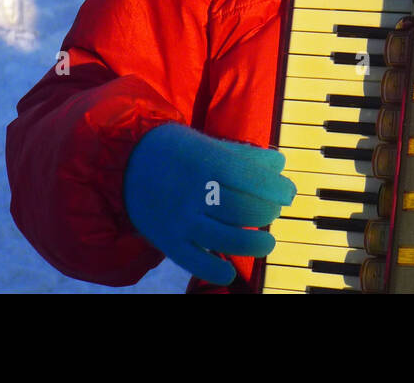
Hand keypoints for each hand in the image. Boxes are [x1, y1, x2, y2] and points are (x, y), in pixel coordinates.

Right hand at [123, 123, 296, 285]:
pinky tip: (230, 269)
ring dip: (255, 244)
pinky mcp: (168, 241)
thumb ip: (245, 155)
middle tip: (271, 212)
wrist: (125, 163)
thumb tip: (281, 163)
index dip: (278, 189)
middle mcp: (194, 191)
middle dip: (268, 213)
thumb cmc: (177, 151)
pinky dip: (217, 270)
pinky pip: (196, 263)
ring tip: (266, 241)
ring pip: (227, 238)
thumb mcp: (209, 143)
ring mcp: (180, 219)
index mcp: (207, 161)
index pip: (253, 179)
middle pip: (244, 210)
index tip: (288, 193)